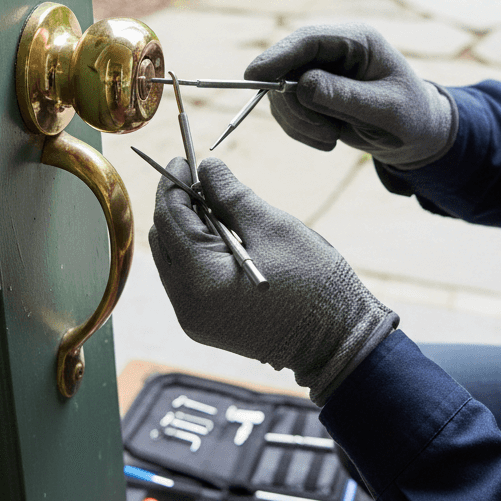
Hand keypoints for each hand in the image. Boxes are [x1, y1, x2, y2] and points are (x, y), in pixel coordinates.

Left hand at [149, 157, 397, 403]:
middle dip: (178, 205)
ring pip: (171, 259)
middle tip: (205, 181)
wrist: (338, 342)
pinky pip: (186, 279)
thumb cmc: (315, 285)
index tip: (187, 158)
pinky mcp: (205, 324)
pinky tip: (224, 238)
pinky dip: (196, 253)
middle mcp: (187, 304)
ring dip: (187, 229)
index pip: (169, 219)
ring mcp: (193, 319)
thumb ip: (232, 195)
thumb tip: (206, 166)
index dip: (175, 184)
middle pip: (162, 240)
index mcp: (201, 280)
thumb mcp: (274, 228)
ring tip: (219, 208)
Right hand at [244, 22, 455, 168]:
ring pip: (281, 93)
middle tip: (324, 133)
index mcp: (356, 40)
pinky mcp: (309, 94)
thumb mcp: (384, 111)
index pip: (307, 40)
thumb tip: (302, 85)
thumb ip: (345, 97)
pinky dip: (301, 130)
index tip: (253, 76)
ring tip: (332, 138)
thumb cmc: (410, 117)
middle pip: (286, 66)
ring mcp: (318, 71)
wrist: (415, 135)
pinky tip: (328, 139)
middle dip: (295, 105)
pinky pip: (286, 111)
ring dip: (300, 122)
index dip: (277, 56)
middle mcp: (332, 51)